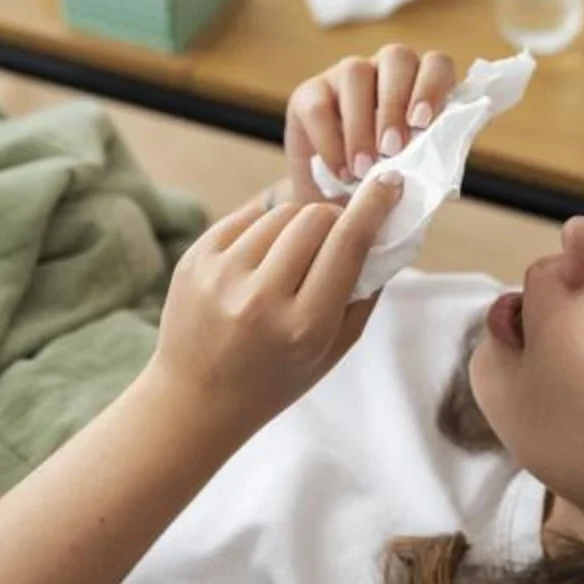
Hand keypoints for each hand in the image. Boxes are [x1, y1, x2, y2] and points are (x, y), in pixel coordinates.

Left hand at [150, 173, 404, 427]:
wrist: (195, 400)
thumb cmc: (275, 378)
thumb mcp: (332, 351)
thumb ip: (363, 294)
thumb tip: (384, 230)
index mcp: (303, 326)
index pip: (348, 243)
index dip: (374, 206)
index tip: (389, 182)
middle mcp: (259, 299)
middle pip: (314, 217)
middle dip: (333, 218)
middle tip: (335, 234)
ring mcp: (220, 277)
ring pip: (279, 212)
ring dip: (298, 224)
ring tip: (292, 258)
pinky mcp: (194, 261)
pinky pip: (244, 217)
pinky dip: (263, 228)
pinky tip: (261, 259)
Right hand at [285, 45, 456, 203]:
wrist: (338, 210)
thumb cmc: (381, 188)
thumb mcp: (409, 178)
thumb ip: (425, 164)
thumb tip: (433, 166)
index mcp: (419, 85)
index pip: (436, 64)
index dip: (432, 86)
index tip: (422, 122)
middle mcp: (383, 71)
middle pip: (397, 59)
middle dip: (395, 104)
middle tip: (391, 150)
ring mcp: (343, 77)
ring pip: (355, 72)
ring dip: (361, 122)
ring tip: (364, 168)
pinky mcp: (308, 95)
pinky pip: (317, 106)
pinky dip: (330, 142)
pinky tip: (341, 172)